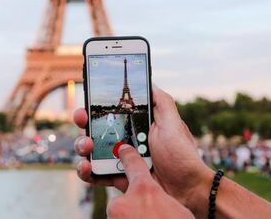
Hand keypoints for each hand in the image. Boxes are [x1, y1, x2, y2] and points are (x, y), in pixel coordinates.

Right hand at [74, 86, 212, 215]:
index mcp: (137, 125)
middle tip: (83, 121)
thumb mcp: (173, 123)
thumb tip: (148, 80)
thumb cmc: (182, 155)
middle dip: (85, 122)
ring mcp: (121, 160)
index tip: (88, 103)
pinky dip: (87, 171)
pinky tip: (86, 168)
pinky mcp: (119, 178)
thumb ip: (161, 102)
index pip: (111, 112)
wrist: (188, 189)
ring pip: (92, 151)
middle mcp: (126, 140)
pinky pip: (97, 174)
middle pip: (96, 129)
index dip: (96, 107)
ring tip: (87, 147)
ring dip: (82, 146)